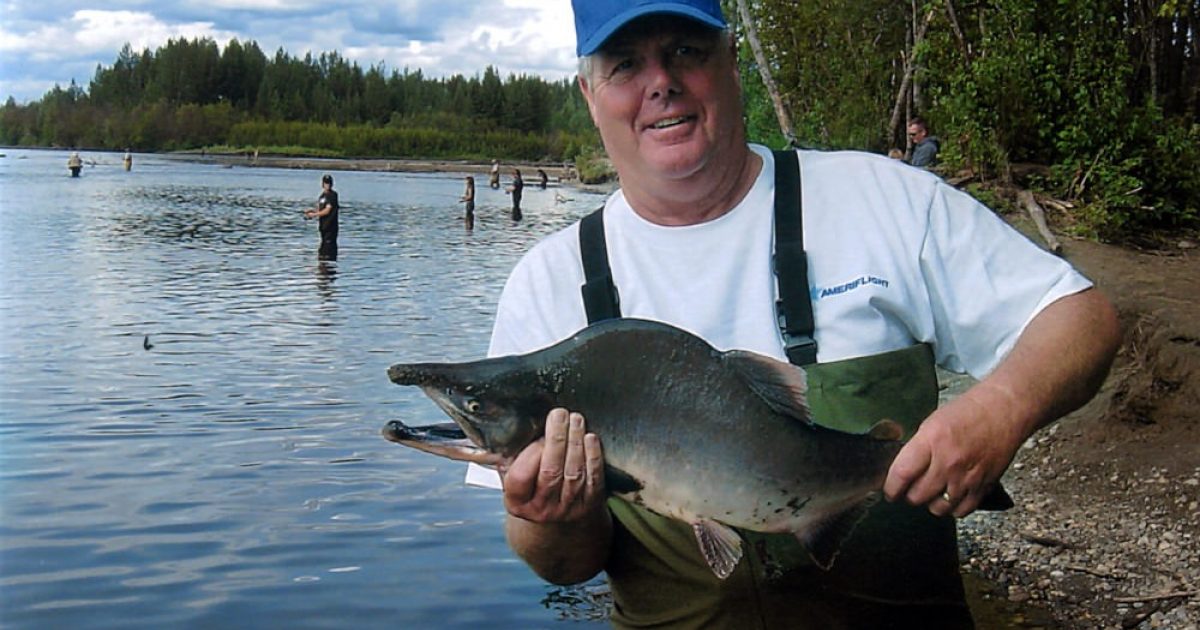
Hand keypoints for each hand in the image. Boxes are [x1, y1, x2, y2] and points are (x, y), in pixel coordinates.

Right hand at [500, 408, 605, 524]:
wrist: (555, 513)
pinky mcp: (588, 504)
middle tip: (559, 415)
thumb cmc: (530, 484)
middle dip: (556, 439)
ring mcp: (566, 509)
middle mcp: (541, 510)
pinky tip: (590, 438)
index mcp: (517, 502)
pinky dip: (592, 456)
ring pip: (573, 473)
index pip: (521, 476)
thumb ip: (504, 453)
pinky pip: (593, 478)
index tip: (538, 433)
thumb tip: (486, 428)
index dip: (531, 452)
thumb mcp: (510, 473)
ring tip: (575, 420)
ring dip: (575, 442)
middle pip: (550, 472)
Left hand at [883, 387, 1022, 517]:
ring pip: (938, 507)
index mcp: (932, 441)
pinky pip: (961, 511)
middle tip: (910, 488)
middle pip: (918, 496)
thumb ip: (916, 448)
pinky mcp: (984, 487)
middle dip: (909, 495)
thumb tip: (900, 471)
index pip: (902, 474)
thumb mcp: (932, 422)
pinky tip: (950, 496)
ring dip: (930, 502)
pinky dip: (952, 508)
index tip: (889, 491)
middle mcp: (948, 462)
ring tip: (931, 491)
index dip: (891, 487)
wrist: (1004, 411)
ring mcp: (967, 477)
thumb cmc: (967, 412)